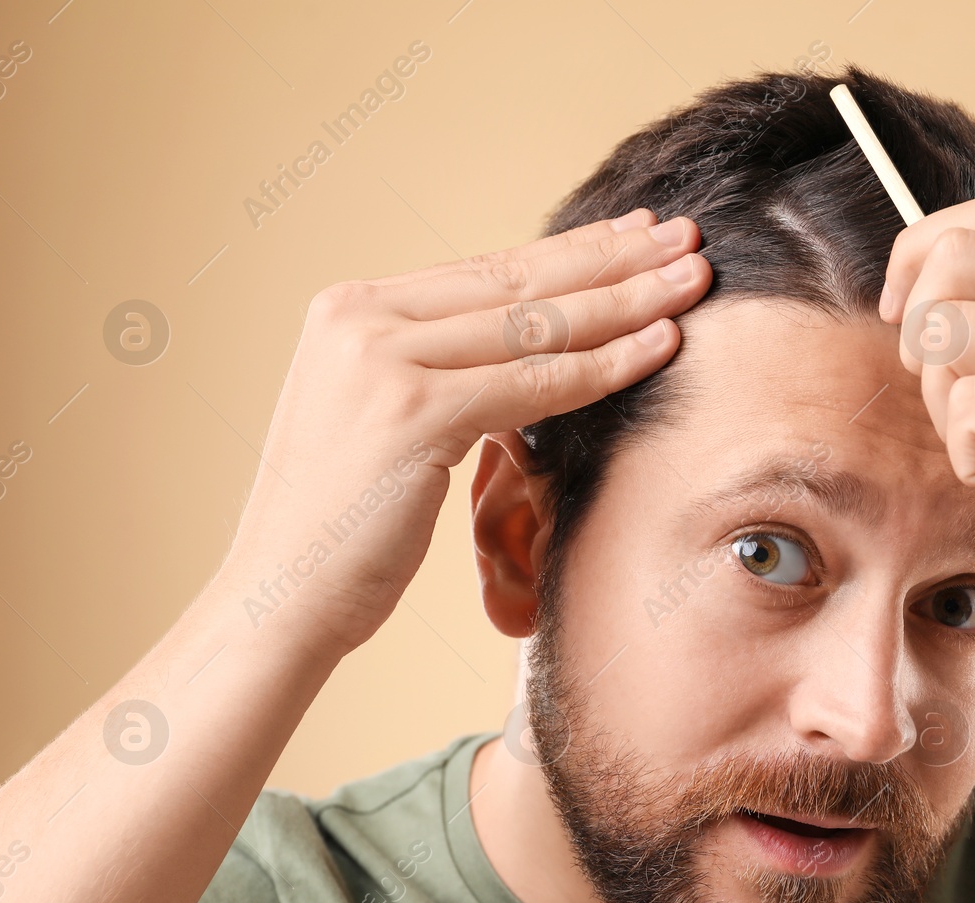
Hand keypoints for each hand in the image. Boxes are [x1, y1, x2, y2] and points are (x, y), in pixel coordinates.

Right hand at [216, 209, 711, 660]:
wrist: (280, 597)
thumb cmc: (342, 528)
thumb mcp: (384, 424)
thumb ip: (437, 372)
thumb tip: (524, 348)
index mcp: (351, 309)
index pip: (487, 270)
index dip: (570, 251)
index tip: (634, 234)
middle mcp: (360, 317)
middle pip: (517, 280)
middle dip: (611, 256)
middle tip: (684, 237)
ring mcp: (381, 359)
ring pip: (535, 323)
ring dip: (627, 298)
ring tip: (694, 277)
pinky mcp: (410, 410)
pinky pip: (534, 383)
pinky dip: (606, 365)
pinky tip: (663, 344)